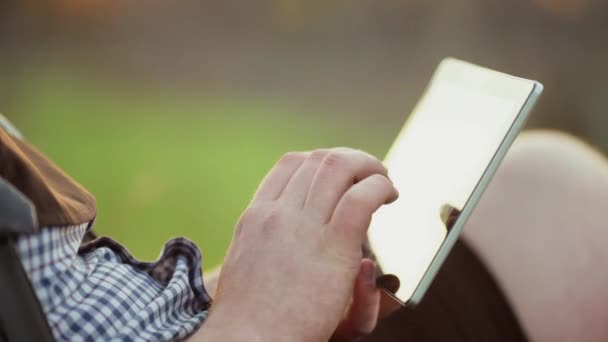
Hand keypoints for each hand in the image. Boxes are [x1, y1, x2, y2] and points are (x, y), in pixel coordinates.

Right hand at [194, 148, 397, 341]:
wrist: (248, 341)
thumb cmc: (247, 316)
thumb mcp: (247, 266)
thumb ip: (269, 243)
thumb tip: (293, 231)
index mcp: (256, 216)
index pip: (290, 164)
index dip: (321, 161)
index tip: (340, 174)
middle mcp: (279, 213)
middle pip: (319, 160)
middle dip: (350, 159)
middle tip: (368, 174)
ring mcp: (305, 226)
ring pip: (340, 167)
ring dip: (369, 167)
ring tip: (384, 183)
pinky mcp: (335, 245)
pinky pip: (362, 197)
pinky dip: (380, 186)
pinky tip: (389, 196)